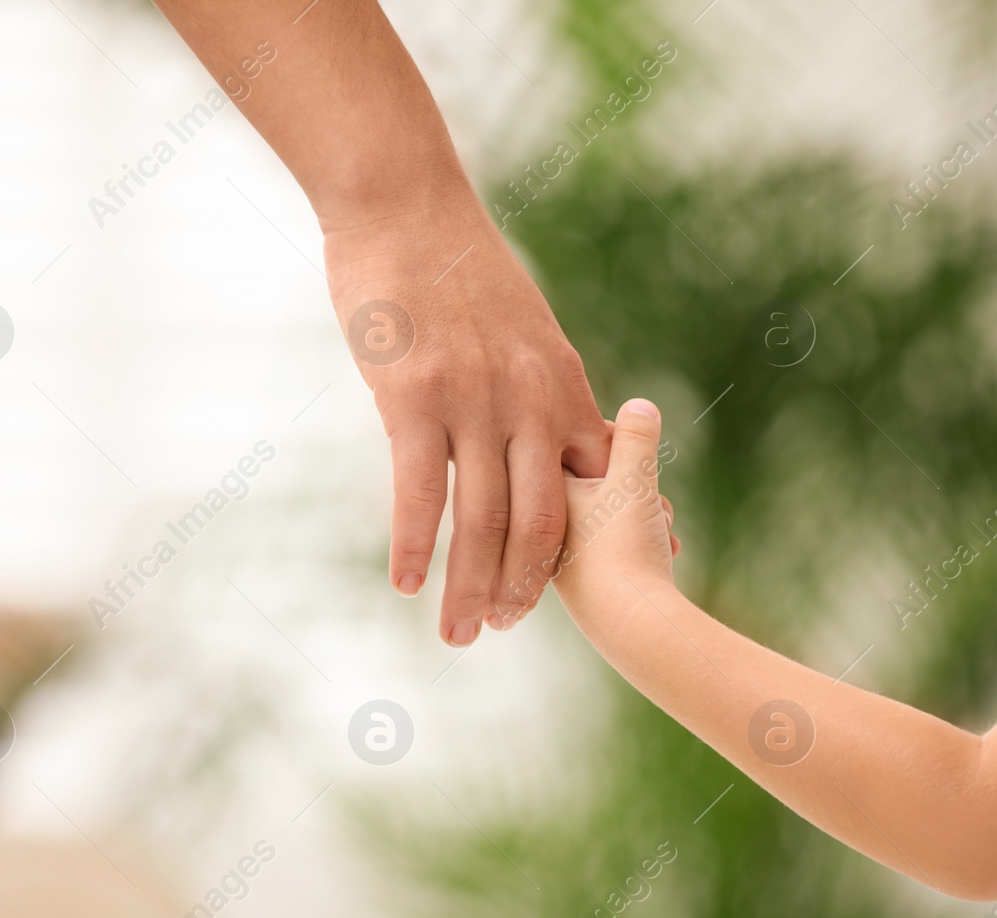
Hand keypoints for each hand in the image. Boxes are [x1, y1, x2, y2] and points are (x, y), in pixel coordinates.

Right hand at [325, 194, 610, 646]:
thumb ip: (542, 389)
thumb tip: (551, 435)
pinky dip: (414, 546)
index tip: (578, 595)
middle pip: (538, 522)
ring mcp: (472, 400)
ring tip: (458, 633)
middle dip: (523, 588)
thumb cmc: (459, 268)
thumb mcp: (528, 328)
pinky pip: (417, 490)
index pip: (588, 488)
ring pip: (479, 519)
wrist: (407, 204)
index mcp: (561, 385)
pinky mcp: (413, 397)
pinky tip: (407, 586)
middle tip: (502, 631)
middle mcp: (528, 401)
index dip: (583, 549)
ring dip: (468, 587)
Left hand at [553, 399, 679, 629]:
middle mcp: (537, 521)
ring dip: (643, 513)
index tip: (635, 451)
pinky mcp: (580, 581)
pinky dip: (640, 540)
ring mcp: (559, 554)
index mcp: (538, 489)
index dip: (612, 440)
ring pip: (606, 513)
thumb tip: (639, 403)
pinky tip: (666, 549)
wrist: (631, 628)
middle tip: (656, 498)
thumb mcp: (635, 481)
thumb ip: (636, 439)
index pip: (568, 441)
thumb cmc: (626, 551)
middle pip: (592, 479)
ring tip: (663, 525)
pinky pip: (611, 544)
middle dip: (636, 483)